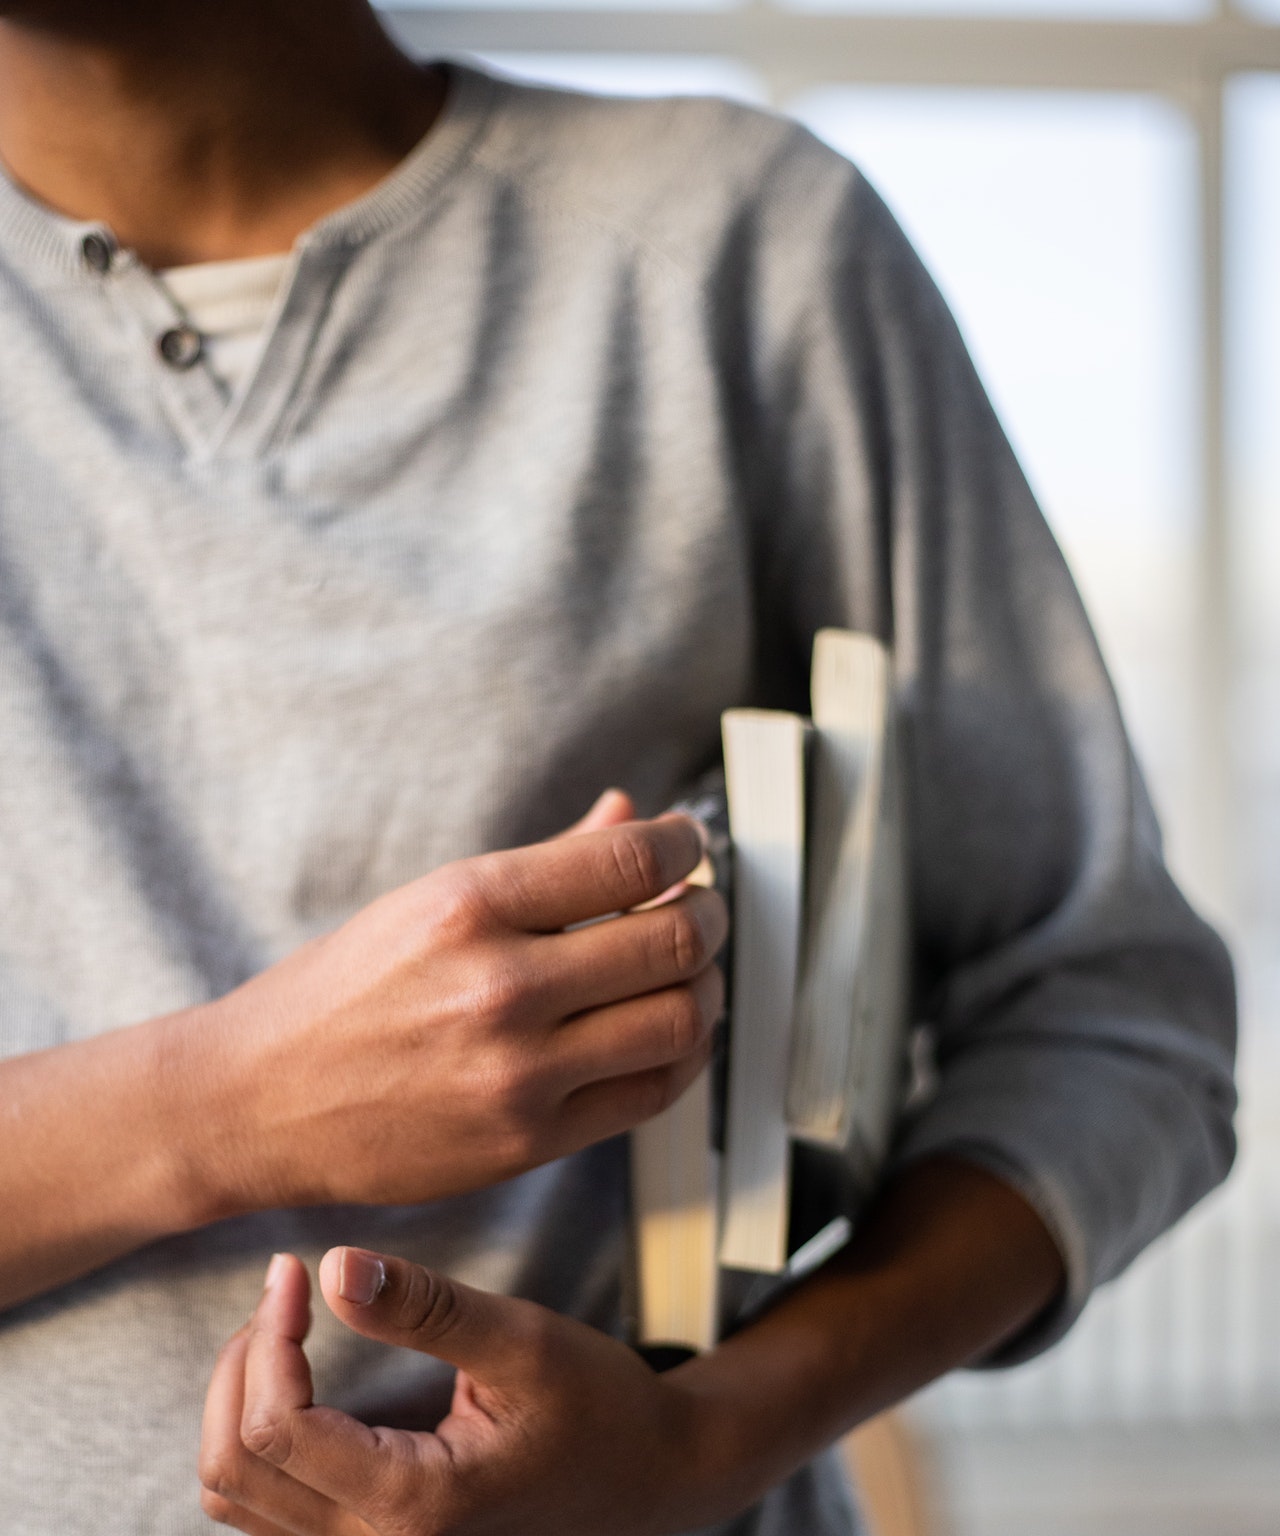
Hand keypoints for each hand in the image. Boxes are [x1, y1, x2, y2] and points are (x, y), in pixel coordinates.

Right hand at [195, 792, 726, 1211]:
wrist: (258, 1101)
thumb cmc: (341, 991)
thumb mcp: (432, 898)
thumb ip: (549, 860)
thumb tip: (631, 814)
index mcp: (470, 903)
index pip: (632, 858)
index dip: (685, 847)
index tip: (689, 847)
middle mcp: (500, 985)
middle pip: (673, 940)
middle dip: (708, 915)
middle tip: (700, 908)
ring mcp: (518, 1072)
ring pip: (681, 1019)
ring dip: (709, 985)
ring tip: (691, 971)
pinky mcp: (529, 1141)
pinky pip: (652, 1092)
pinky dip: (683, 1053)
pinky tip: (667, 1029)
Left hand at [199, 1249, 741, 1535]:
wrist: (645, 1476)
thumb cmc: (596, 1407)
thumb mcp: (524, 1341)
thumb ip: (427, 1308)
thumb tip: (335, 1265)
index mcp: (413, 1505)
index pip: (279, 1429)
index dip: (270, 1336)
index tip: (295, 1267)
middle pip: (236, 1468)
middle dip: (246, 1362)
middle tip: (288, 1289)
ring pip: (237, 1492)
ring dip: (241, 1400)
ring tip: (285, 1325)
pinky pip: (267, 1504)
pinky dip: (260, 1433)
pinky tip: (297, 1373)